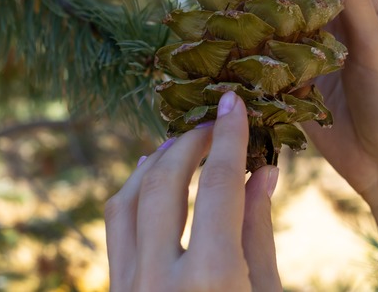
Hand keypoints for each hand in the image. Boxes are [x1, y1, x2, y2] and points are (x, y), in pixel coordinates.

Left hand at [105, 92, 281, 290]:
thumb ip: (258, 232)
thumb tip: (262, 171)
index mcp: (211, 278)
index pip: (219, 187)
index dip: (228, 139)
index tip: (233, 104)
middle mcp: (159, 278)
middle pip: (164, 185)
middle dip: (188, 144)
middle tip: (211, 124)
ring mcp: (128, 287)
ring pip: (125, 203)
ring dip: (153, 164)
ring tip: (179, 143)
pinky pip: (115, 231)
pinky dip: (132, 195)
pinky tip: (149, 178)